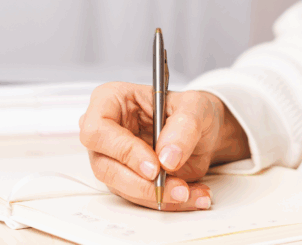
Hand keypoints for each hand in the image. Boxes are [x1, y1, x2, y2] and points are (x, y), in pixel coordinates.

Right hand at [79, 82, 249, 210]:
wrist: (204, 132)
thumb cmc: (191, 110)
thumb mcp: (196, 107)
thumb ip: (184, 127)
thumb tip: (167, 157)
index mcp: (110, 100)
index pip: (97, 130)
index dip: (123, 151)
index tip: (154, 166)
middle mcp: (106, 131)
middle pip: (104, 166)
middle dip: (142, 183)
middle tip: (175, 186)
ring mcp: (113, 158)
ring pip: (122, 188)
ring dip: (158, 196)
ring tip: (188, 191)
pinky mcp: (127, 180)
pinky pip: (140, 198)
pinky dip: (167, 201)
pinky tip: (191, 194)